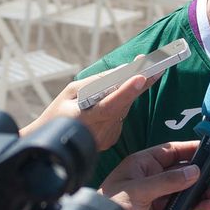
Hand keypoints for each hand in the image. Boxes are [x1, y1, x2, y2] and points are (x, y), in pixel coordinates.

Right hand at [23, 70, 151, 152]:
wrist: (53, 143)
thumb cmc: (59, 111)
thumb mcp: (71, 91)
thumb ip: (97, 83)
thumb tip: (124, 72)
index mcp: (83, 119)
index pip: (109, 105)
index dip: (125, 91)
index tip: (140, 77)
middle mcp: (97, 132)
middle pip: (123, 105)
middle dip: (139, 84)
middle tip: (156, 65)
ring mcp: (106, 138)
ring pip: (124, 109)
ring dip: (130, 91)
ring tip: (142, 72)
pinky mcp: (111, 139)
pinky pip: (121, 116)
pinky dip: (120, 104)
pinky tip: (115, 97)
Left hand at [100, 140, 209, 209]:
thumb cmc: (110, 208)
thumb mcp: (138, 190)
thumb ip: (166, 181)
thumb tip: (192, 172)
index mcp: (142, 165)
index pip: (170, 151)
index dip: (190, 149)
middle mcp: (152, 179)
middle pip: (184, 171)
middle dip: (204, 171)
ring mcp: (159, 198)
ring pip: (188, 191)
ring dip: (204, 192)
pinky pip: (185, 209)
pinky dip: (199, 208)